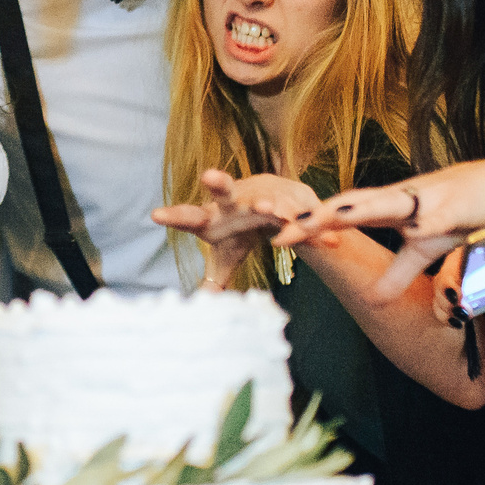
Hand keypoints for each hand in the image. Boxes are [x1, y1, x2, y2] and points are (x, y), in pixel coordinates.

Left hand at [152, 171, 323, 290]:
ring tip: (275, 213)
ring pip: (268, 201)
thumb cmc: (239, 230)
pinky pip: (303, 214)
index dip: (174, 216)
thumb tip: (202, 307)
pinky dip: (315, 230)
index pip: (189, 216)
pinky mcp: (292, 196)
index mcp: (214, 216)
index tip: (155, 216)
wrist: (273, 200)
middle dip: (218, 184)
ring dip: (272, 207)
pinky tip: (329, 243)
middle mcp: (236, 201)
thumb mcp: (226, 254)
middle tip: (209, 177)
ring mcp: (265, 195)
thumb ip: (214, 278)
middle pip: (224, 191)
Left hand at [278, 158, 484, 254]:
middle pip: (353, 206)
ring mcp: (425, 200)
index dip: (310, 226)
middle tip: (287, 227)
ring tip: (333, 217)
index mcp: (386, 209)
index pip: (340, 217)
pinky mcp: (455, 207)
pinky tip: (418, 229)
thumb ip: (398, 274)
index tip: (277, 239)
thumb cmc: (455, 217)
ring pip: (389, 203)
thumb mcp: (422, 253)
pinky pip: (439, 218)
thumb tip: (373, 300)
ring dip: (363, 209)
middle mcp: (399, 199)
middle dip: (321, 216)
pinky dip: (429, 223)